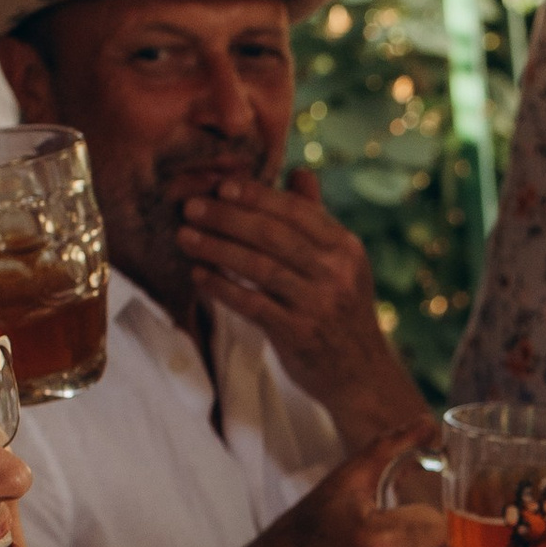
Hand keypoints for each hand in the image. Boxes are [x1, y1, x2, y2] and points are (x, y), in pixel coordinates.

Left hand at [180, 169, 433, 449]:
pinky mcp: (298, 334)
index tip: (221, 186)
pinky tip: (198, 275)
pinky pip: (251, 303)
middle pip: (273, 234)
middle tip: (191, 207)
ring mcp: (318, 304)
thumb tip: (300, 171)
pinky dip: (221, 287)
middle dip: (227, 217)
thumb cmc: (342, 311)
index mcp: (346, 247)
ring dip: (216, 248)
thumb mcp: (343, 264)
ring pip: (258, 266)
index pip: (296, 211)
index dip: (256, 196)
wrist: (360, 374)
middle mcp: (336, 272)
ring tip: (185, 236)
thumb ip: (317, 219)